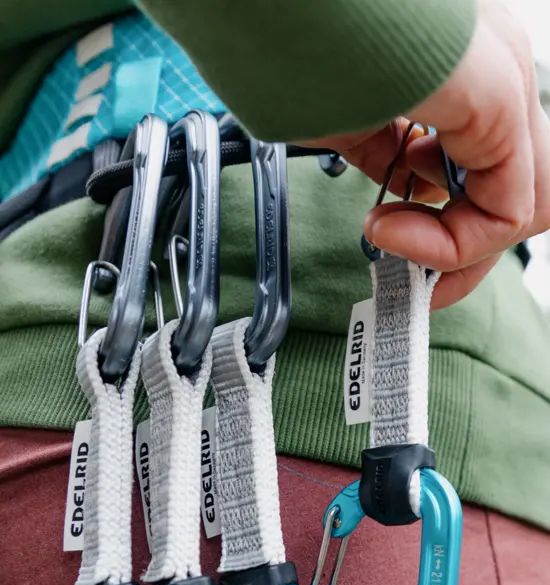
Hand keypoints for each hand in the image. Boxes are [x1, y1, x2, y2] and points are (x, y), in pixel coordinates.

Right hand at [315, 0, 549, 307]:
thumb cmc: (301, 36)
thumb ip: (385, 157)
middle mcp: (495, 67)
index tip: (393, 248)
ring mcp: (506, 81)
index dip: (447, 225)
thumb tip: (396, 203)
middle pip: (511, 188)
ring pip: (522, 201)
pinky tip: (392, 232)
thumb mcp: (350, 117)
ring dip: (460, 249)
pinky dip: (454, 244)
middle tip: (413, 280)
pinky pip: (507, 207)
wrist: (286, 0)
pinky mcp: (503, 100)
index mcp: (463, 64)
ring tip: (397, 250)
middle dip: (462, 249)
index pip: (483, 164)